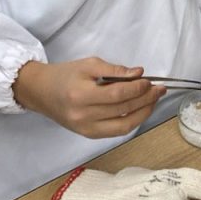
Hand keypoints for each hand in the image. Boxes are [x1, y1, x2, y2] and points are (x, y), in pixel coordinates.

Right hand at [12, 58, 165, 138]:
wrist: (41, 92)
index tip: (150, 81)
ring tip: (153, 101)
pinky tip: (140, 111)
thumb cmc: (65, 74)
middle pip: (123, 110)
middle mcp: (83, 116)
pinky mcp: (88, 135)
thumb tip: (139, 74)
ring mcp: (85, 129)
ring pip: (123, 126)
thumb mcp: (89, 64)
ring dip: (143, 113)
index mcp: (81, 95)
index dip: (138, 88)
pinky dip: (131, 122)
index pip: (118, 94)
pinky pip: (116, 132)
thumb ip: (115, 70)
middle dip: (146, 100)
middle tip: (159, 90)